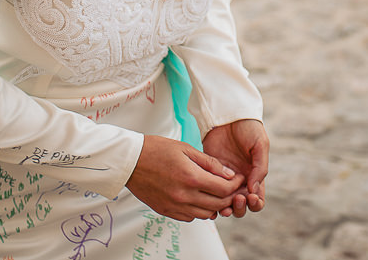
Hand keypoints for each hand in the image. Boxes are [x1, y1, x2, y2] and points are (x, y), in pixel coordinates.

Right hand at [126, 134, 244, 221]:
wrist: (130, 161)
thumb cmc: (156, 150)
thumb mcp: (187, 149)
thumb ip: (210, 163)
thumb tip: (229, 173)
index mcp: (191, 177)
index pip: (224, 189)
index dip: (235, 184)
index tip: (238, 178)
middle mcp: (184, 195)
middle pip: (218, 205)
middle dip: (229, 197)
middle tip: (232, 187)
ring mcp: (174, 206)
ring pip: (205, 214)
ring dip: (215, 206)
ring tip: (216, 193)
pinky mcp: (166, 211)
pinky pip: (190, 218)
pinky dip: (199, 211)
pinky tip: (199, 199)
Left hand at [202, 119, 268, 217]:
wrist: (228, 115)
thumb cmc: (248, 128)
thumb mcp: (260, 145)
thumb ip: (260, 167)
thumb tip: (254, 190)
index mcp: (255, 176)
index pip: (258, 199)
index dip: (256, 203)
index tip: (251, 196)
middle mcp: (241, 181)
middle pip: (242, 206)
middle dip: (240, 207)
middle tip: (237, 199)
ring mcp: (225, 179)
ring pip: (225, 203)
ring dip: (226, 207)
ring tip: (224, 204)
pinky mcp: (210, 173)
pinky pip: (211, 191)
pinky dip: (211, 199)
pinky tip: (211, 197)